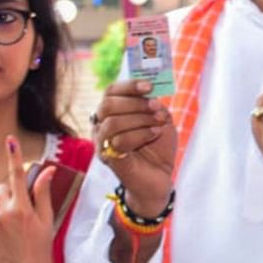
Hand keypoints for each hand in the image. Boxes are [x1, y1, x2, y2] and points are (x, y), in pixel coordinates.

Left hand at [0, 136, 57, 262]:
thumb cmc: (41, 247)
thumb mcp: (47, 219)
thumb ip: (43, 193)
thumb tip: (48, 170)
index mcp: (22, 209)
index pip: (18, 176)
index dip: (14, 156)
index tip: (10, 140)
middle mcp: (2, 214)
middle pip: (1, 188)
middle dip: (9, 192)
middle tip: (19, 210)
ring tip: (9, 224)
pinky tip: (0, 231)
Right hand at [92, 80, 176, 216]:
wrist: (159, 176)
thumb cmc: (157, 147)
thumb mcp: (161, 120)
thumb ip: (155, 105)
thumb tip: (151, 95)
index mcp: (113, 112)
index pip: (111, 91)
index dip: (129, 86)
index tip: (149, 87)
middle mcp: (102, 125)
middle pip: (108, 104)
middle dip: (136, 103)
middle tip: (156, 107)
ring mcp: (102, 142)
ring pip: (112, 123)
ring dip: (140, 120)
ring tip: (158, 123)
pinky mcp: (108, 158)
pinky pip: (118, 142)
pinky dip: (140, 135)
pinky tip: (153, 134)